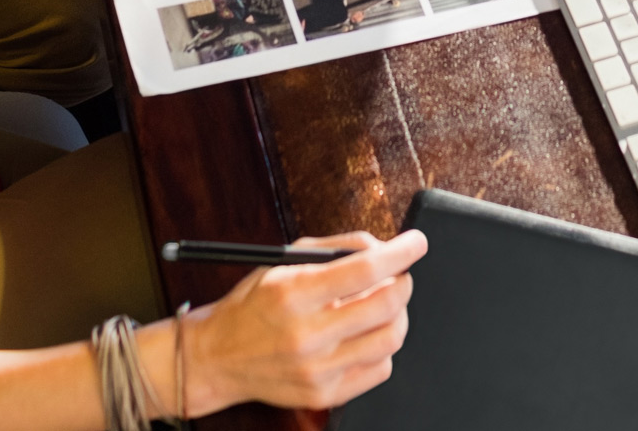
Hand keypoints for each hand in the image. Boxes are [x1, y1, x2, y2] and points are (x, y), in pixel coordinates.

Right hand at [174, 230, 426, 415]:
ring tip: (384, 304)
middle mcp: (307, 335)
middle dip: (404, 282)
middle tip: (400, 274)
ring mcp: (317, 370)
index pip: (364, 269)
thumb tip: (384, 247)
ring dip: (397, 315)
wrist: (220, 357)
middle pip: (385, 305)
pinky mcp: (324, 395)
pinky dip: (383, 347)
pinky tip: (367, 334)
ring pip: (390, 339)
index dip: (400, 252)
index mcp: (295, 293)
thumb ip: (338, 248)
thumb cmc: (256, 303)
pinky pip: (379, 370)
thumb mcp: (286, 260)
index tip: (416, 242)